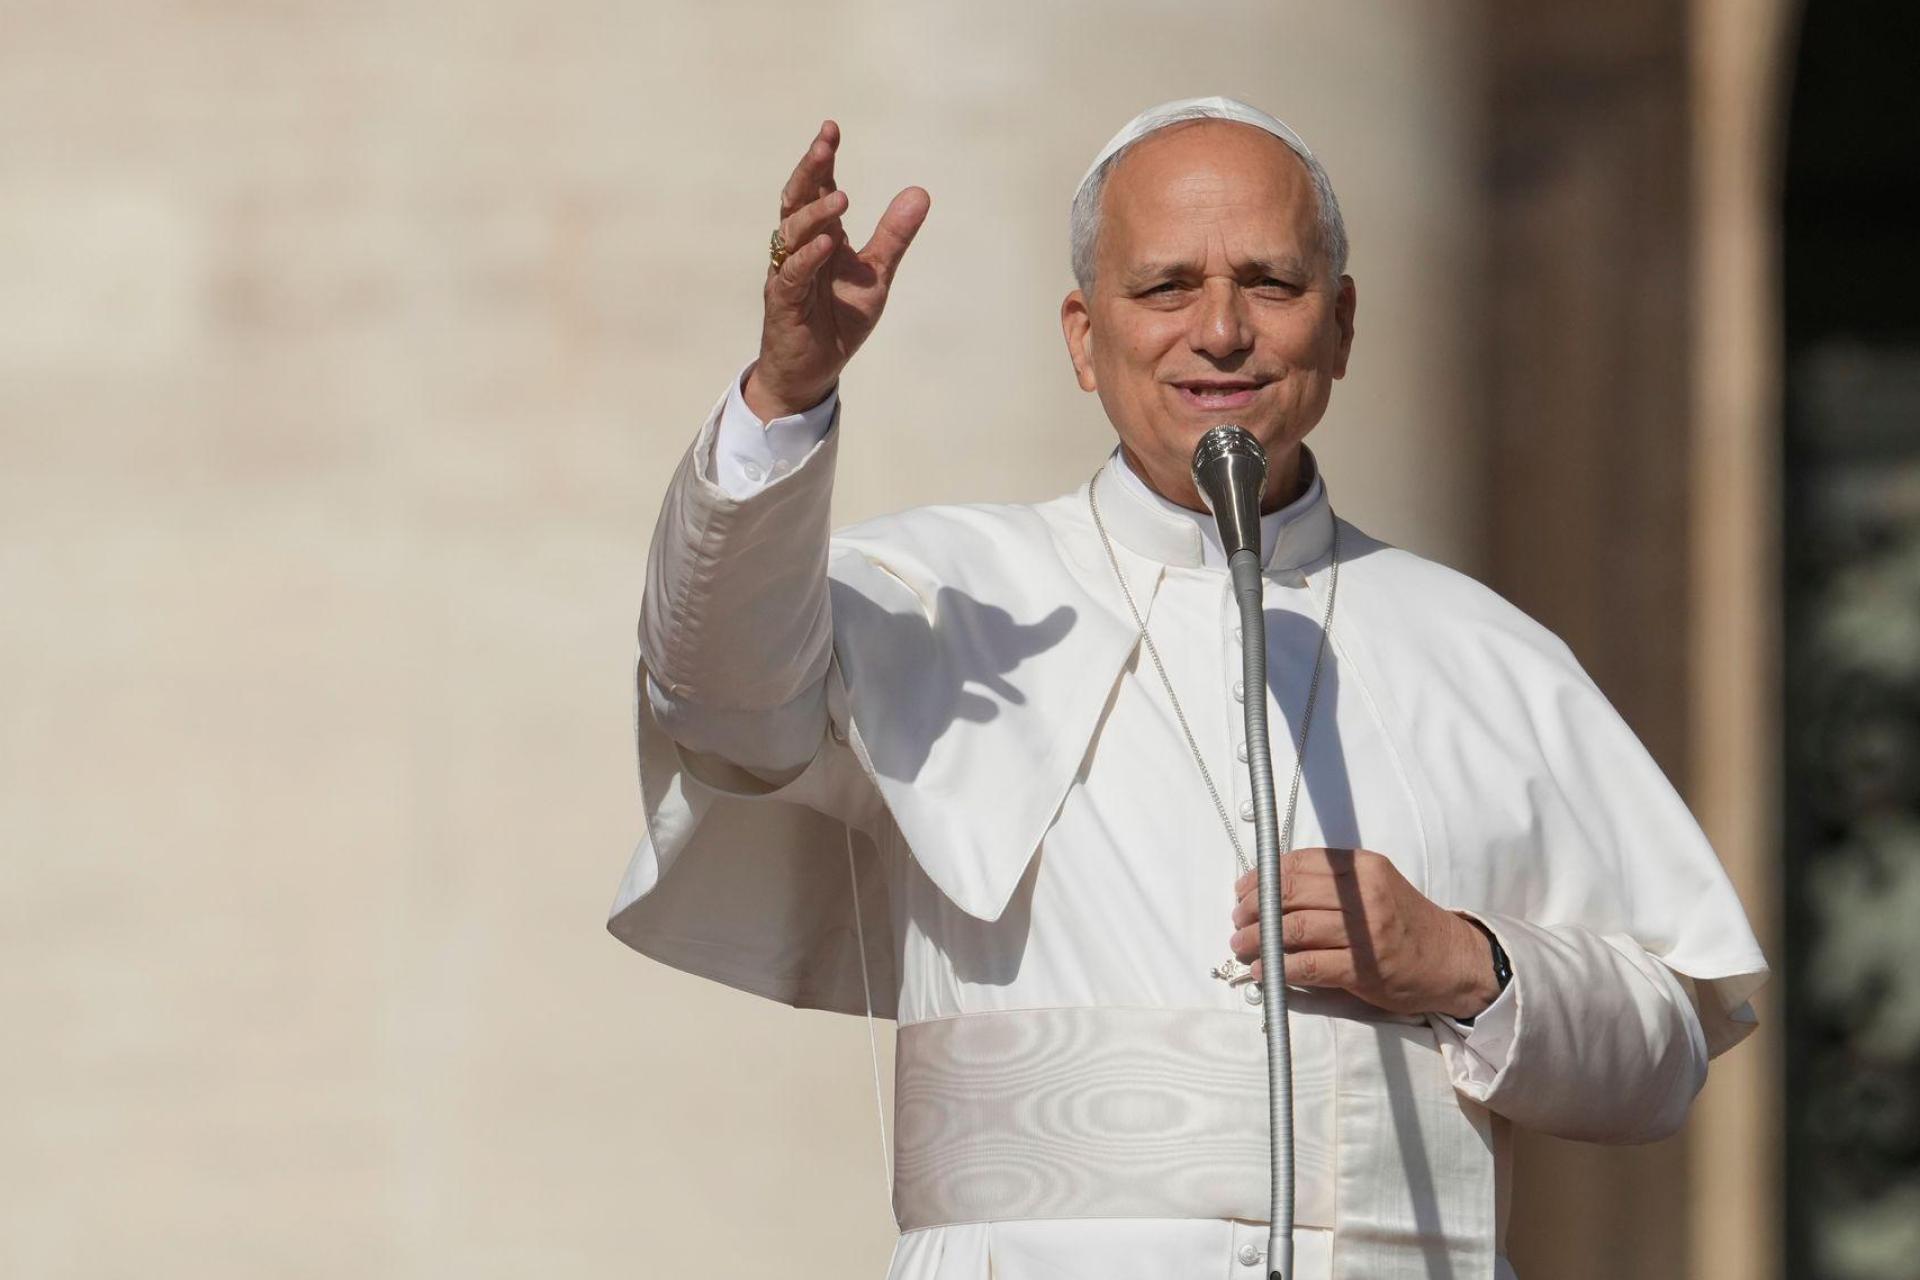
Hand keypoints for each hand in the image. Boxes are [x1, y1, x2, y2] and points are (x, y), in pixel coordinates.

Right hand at [745, 119, 931, 420]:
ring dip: (816, 213)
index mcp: (820, 236)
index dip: (823, 160)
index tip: (831, 129)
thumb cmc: (838, 321)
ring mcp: (788, 273)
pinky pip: (793, 273)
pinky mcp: (784, 302)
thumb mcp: (876, 275)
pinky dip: (809, 257)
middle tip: (825, 144)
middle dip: (809, 171)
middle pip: (796, 200)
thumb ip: (894, 236)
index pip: (817, 189)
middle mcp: (799, 248)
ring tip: (842, 195)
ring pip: (792, 232)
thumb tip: (921, 192)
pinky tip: (828, 241)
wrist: (814, 372)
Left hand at [1228, 848, 1499, 1018]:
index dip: (1261, 877)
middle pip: (1290, 893)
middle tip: (1238, 922)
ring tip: (1242, 946)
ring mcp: (1366, 932)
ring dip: (1259, 939)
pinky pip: (1309, 965)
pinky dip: (1279, 967)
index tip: (1242, 891)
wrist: (1451, 960)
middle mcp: (1364, 894)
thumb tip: (1268, 889)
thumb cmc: (1403, 923)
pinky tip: (1264, 971)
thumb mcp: (1374, 886)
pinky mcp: (1365, 968)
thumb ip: (1331, 883)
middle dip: (1254, 907)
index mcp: (1363, 868)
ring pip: (1294, 928)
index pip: (1298, 863)